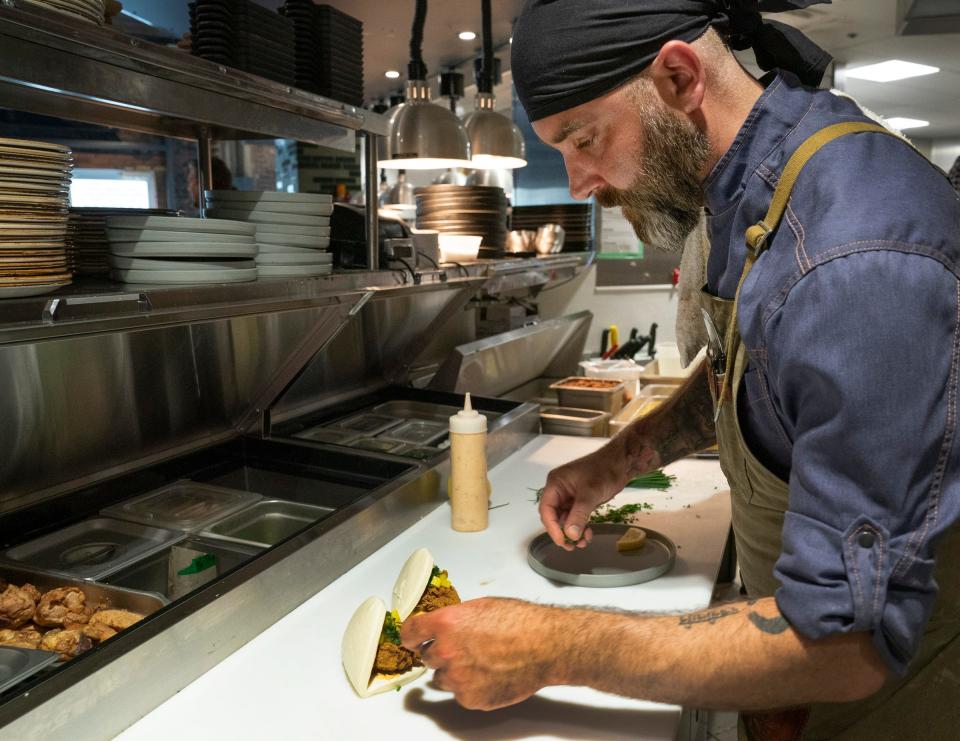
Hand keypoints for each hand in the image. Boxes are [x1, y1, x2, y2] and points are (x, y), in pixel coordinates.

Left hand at [400, 598, 557, 709]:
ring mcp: (457, 677)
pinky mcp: (470, 698)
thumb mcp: (480, 606)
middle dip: (440, 652)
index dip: (410, 636)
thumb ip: (454, 619)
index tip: (411, 639)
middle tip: (463, 648)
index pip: (409, 633)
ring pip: (441, 678)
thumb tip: (442, 627)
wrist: (545, 645)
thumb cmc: (520, 622)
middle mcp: (446, 651)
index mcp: (446, 623)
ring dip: (454, 671)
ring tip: (480, 661)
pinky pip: (460, 694)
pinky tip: (489, 674)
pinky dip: (470, 687)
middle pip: (426, 656)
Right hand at [540, 443, 642, 549]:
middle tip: (571, 546)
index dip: (552, 527)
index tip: (562, 540)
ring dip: (573, 532)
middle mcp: (560, 490)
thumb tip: (570, 534)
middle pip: (554, 516)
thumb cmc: (604, 469)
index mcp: (556, 483)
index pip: (546, 509)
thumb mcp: (590, 493)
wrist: (621, 463)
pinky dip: (581, 527)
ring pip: (566, 519)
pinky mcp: (580, 500)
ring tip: (583, 542)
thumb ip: (579, 514)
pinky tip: (588, 534)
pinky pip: (576, 517)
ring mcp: (570, 496)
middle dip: (562, 532)